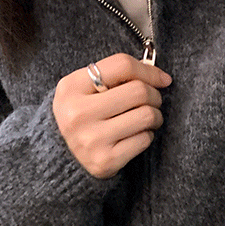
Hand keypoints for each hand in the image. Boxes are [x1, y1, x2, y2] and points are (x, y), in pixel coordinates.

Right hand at [53, 53, 172, 178]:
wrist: (62, 156)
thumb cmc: (82, 114)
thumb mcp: (84, 88)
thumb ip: (115, 75)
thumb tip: (160, 76)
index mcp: (71, 87)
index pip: (122, 65)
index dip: (148, 70)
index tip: (162, 79)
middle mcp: (78, 113)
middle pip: (139, 91)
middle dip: (154, 95)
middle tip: (152, 101)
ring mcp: (91, 139)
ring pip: (146, 115)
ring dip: (155, 116)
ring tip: (146, 118)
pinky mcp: (105, 160)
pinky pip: (144, 139)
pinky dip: (147, 135)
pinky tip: (136, 134)